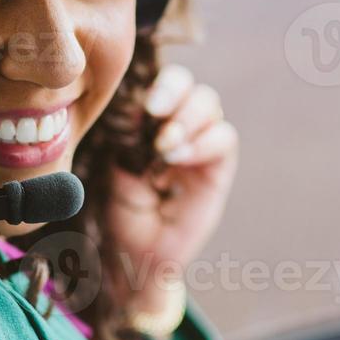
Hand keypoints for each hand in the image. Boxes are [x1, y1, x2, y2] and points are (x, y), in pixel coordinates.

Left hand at [105, 64, 237, 313]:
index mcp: (151, 119)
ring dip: (187, 119)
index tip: (144, 105)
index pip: (162, 85)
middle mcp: (179, 125)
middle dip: (174, 93)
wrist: (137, 255)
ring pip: (210, 105)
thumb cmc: (121, 210)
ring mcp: (200, 144)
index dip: (158, 86)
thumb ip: (127, 137)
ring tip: (164, 146)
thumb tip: (133, 107)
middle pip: (190, 87)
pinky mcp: (218, 168)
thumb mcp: (115, 168)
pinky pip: (224, 140)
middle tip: (155, 112)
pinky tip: (179, 158)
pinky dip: (203, 142)